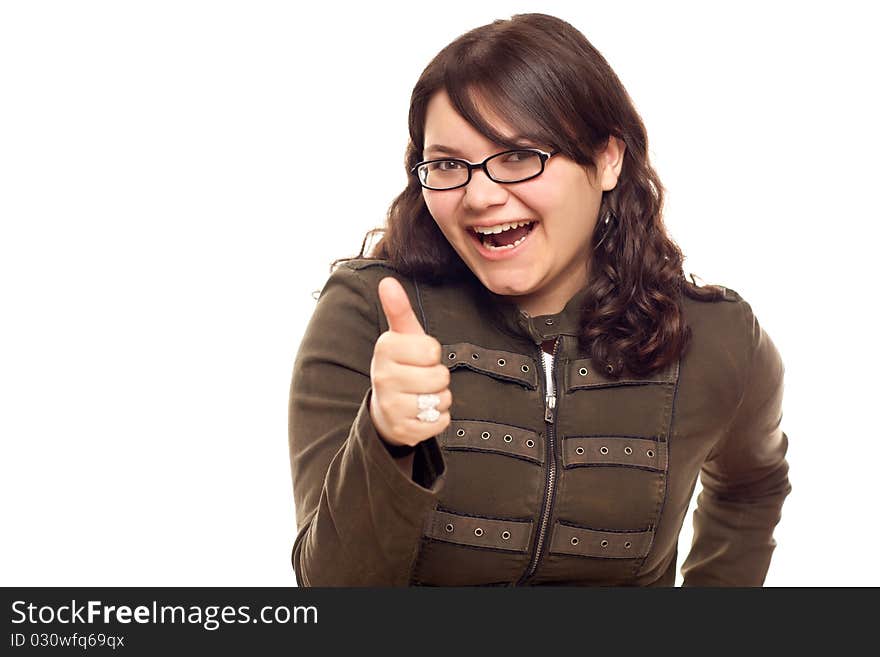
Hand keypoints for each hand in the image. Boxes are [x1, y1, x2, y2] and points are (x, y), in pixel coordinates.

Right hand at [369, 277, 451, 447]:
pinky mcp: (403, 431)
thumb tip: (388, 281)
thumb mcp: (401, 337)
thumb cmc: (401, 365)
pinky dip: (438, 419)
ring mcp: (391, 406)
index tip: (417, 357)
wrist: (384, 409)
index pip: (432, 349)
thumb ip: (398, 309)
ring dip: (439, 398)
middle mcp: (383, 377)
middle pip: (439, 376)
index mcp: (384, 349)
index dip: (432, 354)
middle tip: (420, 379)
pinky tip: (422, 413)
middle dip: (438, 378)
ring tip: (421, 395)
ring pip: (441, 400)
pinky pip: (440, 422)